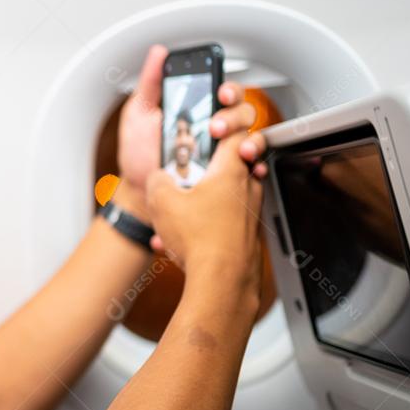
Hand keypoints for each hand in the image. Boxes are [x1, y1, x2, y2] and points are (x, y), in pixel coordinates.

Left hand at [116, 45, 268, 217]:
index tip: (221, 93)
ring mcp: (222, 152)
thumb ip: (150, 83)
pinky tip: (249, 166)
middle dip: (234, 116)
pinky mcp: (226, 175)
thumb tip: (159, 54)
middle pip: (243, 112)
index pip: (224, 93)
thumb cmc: (138, 152)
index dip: (229, 90)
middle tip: (215, 126)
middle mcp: (215, 129)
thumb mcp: (138, 113)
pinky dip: (256, 167)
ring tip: (237, 149)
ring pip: (251, 138)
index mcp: (198, 110)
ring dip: (250, 140)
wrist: (137, 189)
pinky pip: (251, 169)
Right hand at [145, 131, 264, 314]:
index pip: (237, 134)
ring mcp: (251, 214)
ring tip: (177, 217)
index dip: (223, 126)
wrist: (222, 282)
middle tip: (189, 174)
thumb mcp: (162, 202)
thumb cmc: (200, 240)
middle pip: (233, 165)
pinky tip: (179, 245)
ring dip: (203, 202)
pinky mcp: (249, 236)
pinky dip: (205, 227)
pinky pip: (225, 223)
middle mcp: (249, 189)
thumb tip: (158, 178)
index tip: (211, 128)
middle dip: (208, 169)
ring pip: (227, 198)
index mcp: (231, 172)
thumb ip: (158, 180)